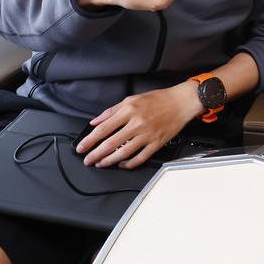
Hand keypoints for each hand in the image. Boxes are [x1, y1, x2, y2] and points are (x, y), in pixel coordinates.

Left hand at [76, 82, 203, 168]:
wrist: (181, 102)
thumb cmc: (159, 99)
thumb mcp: (132, 99)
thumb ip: (112, 111)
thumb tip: (95, 121)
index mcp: (129, 110)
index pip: (103, 129)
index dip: (90, 140)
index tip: (81, 147)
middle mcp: (137, 123)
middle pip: (111, 143)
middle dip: (96, 154)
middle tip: (87, 160)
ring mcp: (147, 135)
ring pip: (124, 153)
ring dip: (109, 161)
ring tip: (101, 164)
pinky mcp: (157, 143)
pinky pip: (140, 157)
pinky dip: (129, 163)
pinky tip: (122, 164)